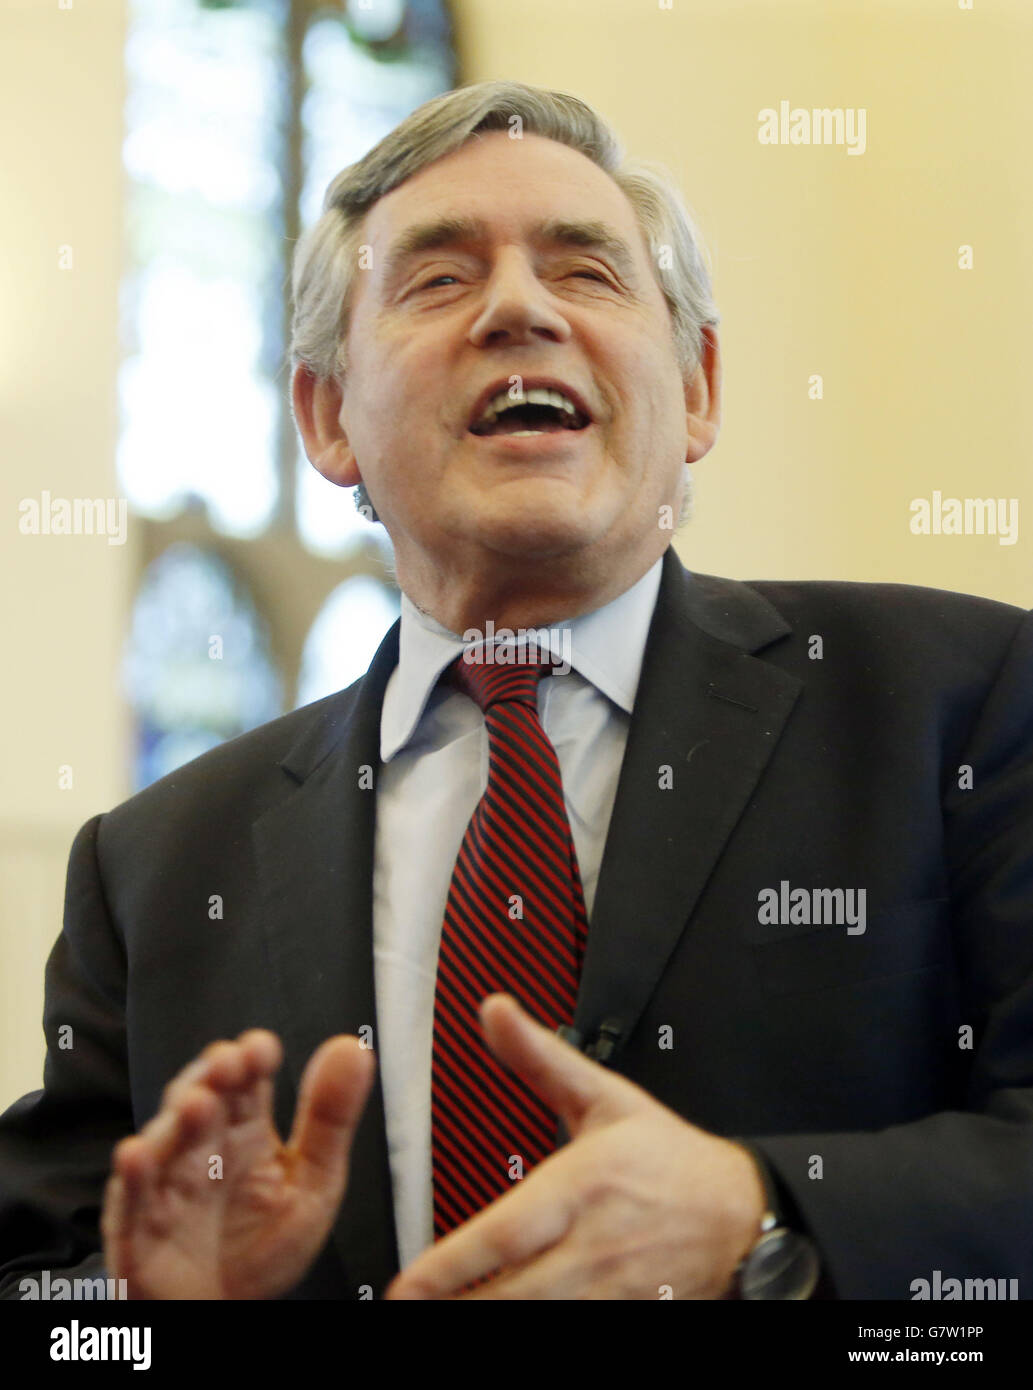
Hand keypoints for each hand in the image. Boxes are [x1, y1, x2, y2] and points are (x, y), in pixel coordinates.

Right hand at [101, 1029, 373, 1298]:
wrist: (229, 1314)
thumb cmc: (263, 1249)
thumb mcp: (314, 1183)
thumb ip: (331, 1118)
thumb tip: (352, 1050)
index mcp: (246, 1132)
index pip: (246, 1081)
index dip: (251, 1058)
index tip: (262, 1048)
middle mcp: (204, 1149)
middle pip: (201, 1097)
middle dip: (212, 1076)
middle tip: (229, 1063)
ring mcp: (169, 1184)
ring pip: (165, 1139)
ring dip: (177, 1119)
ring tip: (198, 1103)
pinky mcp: (140, 1228)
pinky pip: (131, 1199)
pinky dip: (134, 1176)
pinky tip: (138, 1155)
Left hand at [384, 995, 766, 1298]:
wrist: (742, 1216)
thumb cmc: (669, 1160)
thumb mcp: (605, 1097)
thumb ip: (540, 1057)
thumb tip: (495, 1011)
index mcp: (581, 1186)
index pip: (505, 1235)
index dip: (452, 1267)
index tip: (408, 1285)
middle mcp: (592, 1246)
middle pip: (511, 1294)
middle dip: (458, 1307)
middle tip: (408, 1310)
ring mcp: (610, 1292)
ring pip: (539, 1322)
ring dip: (488, 1326)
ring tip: (440, 1325)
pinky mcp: (625, 1318)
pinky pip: (574, 1336)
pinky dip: (538, 1335)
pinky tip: (500, 1330)